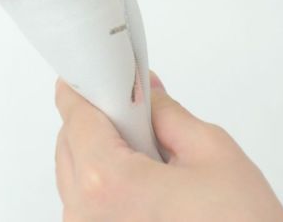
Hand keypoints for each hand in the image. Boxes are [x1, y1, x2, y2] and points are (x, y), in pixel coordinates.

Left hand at [54, 72, 282, 221]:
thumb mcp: (212, 152)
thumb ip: (169, 114)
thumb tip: (147, 91)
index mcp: (109, 183)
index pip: (77, 118)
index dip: (80, 89)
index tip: (86, 75)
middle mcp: (87, 217)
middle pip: (70, 144)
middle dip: (95, 119)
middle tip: (129, 108)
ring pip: (75, 173)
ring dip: (99, 150)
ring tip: (144, 148)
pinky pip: (86, 202)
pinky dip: (104, 179)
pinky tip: (141, 177)